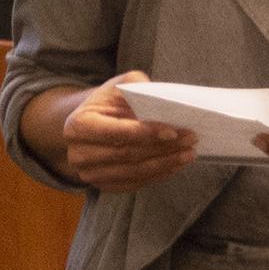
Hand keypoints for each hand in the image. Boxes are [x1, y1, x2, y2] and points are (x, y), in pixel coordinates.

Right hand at [58, 72, 197, 192]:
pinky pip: (134, 183)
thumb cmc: (108, 103)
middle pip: (128, 154)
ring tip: (188, 154)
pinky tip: (174, 165)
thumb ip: (135, 84)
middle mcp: (78, 153)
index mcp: (79, 126)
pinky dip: (157, 175)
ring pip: (134, 171)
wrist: (91, 123)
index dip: (146, 133)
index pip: (117, 132)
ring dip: (165, 164)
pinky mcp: (103, 184)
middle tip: (190, 140)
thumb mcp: (117, 86)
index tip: (173, 132)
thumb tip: (160, 97)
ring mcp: (89, 173)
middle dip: (163, 148)